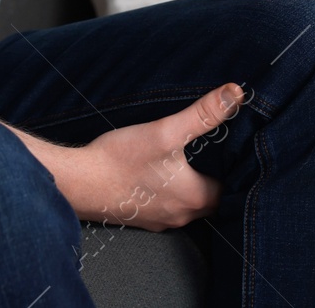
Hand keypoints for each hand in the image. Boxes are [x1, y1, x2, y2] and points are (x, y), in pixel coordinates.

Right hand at [58, 82, 246, 231]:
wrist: (77, 182)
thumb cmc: (120, 160)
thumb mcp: (165, 131)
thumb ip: (203, 114)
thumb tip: (236, 94)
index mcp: (194, 198)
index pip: (231, 189)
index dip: (235, 170)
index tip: (237, 153)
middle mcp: (181, 215)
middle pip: (212, 198)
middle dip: (216, 177)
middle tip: (218, 154)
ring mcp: (160, 219)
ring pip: (189, 204)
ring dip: (192, 185)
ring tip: (193, 160)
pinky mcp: (141, 217)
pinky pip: (167, 206)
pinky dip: (171, 191)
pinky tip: (161, 173)